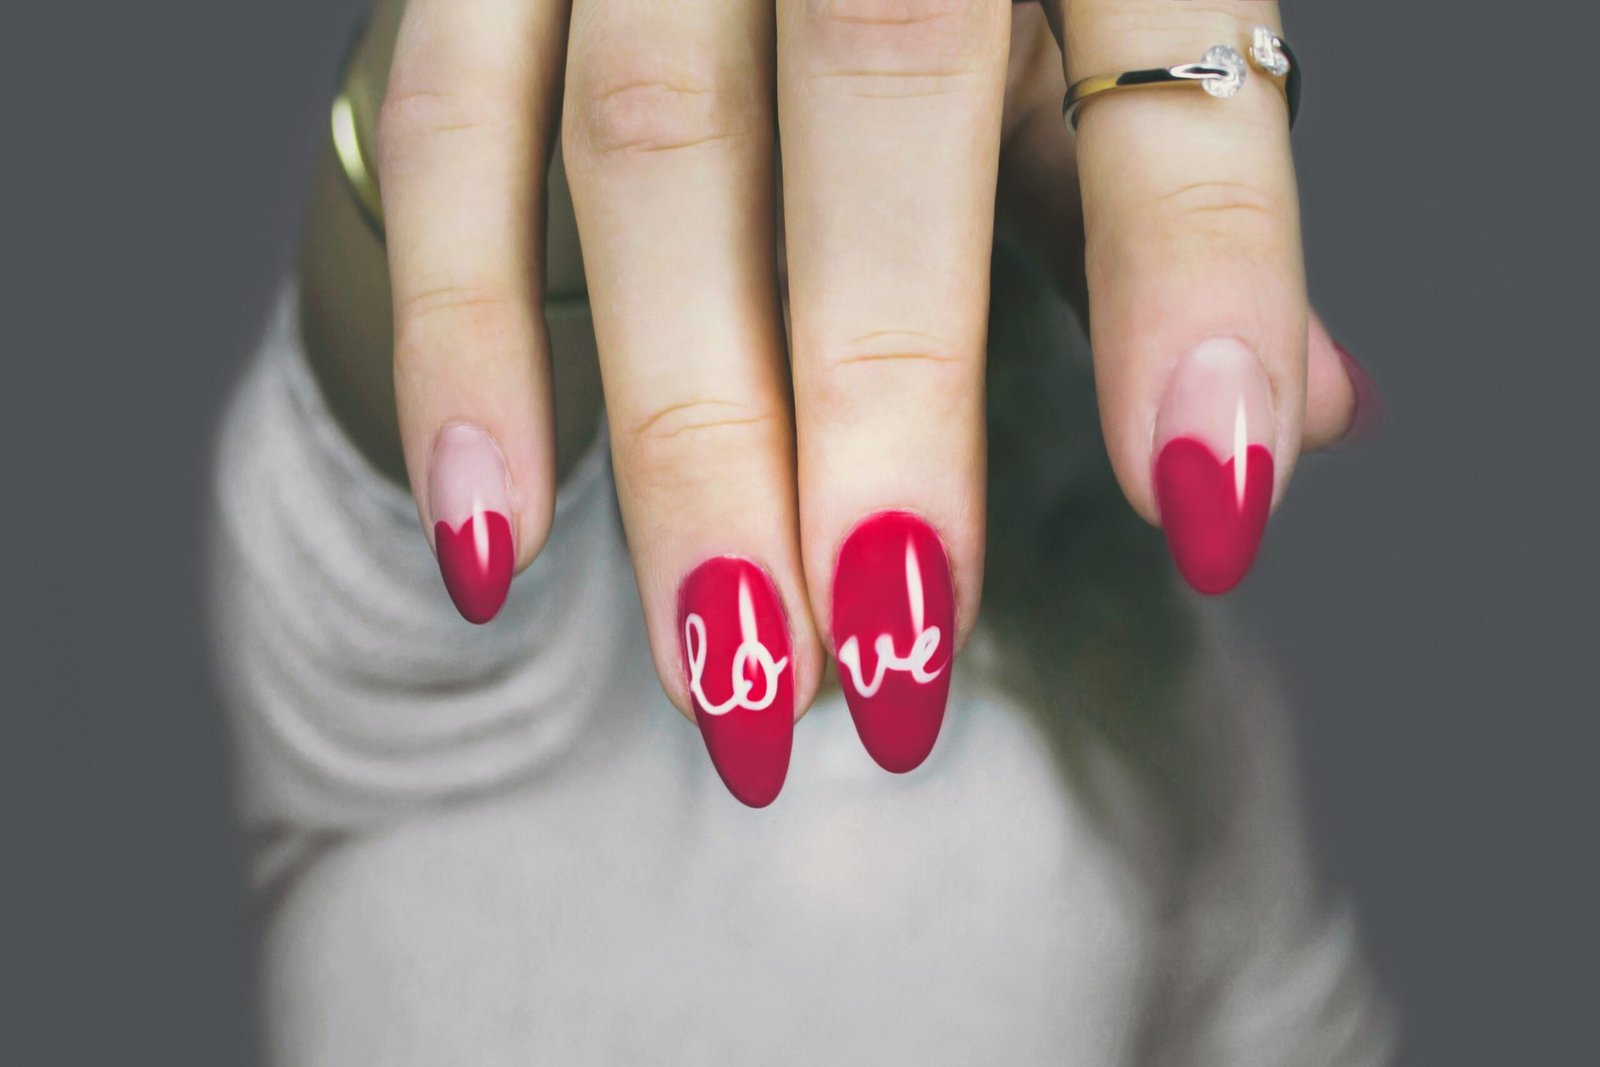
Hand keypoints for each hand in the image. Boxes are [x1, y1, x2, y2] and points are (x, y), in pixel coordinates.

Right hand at [359, 0, 1370, 805]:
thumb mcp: (1089, 26)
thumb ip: (1161, 201)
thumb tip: (1309, 416)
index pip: (1163, 71)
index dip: (1198, 284)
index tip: (1210, 509)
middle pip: (881, 87)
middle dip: (884, 408)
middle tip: (895, 660)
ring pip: (647, 144)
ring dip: (685, 440)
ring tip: (732, 677)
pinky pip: (446, 129)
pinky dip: (464, 343)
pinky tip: (491, 542)